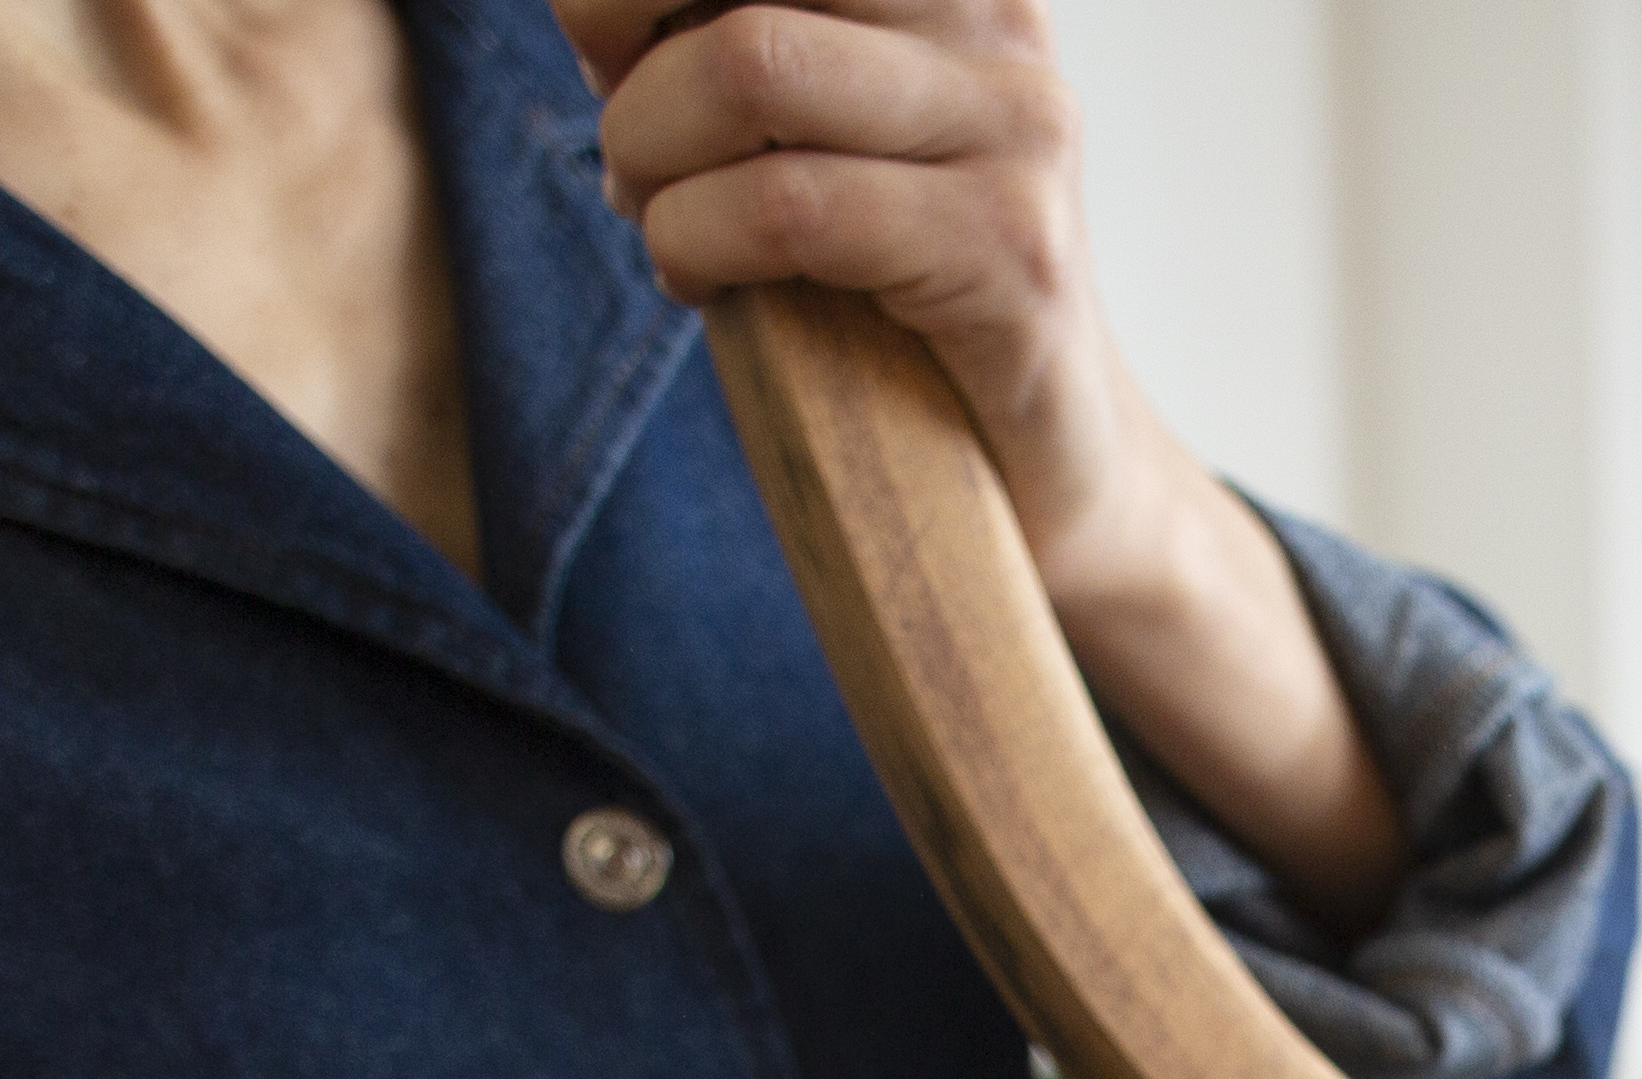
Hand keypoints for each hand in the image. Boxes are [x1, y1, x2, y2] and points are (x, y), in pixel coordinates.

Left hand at [555, 0, 1400, 924]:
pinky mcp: (1012, 252)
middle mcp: (1001, 27)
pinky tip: (703, 284)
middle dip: (634, 67)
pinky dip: (698, 242)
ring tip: (666, 229)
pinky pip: (790, 208)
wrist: (1051, 468)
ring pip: (751, 66)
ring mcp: (1020, 135)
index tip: (606, 54)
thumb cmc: (905, 301)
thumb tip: (589, 7)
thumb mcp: (818, 140)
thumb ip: (738, 53)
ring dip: (651, 157)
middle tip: (630, 163)